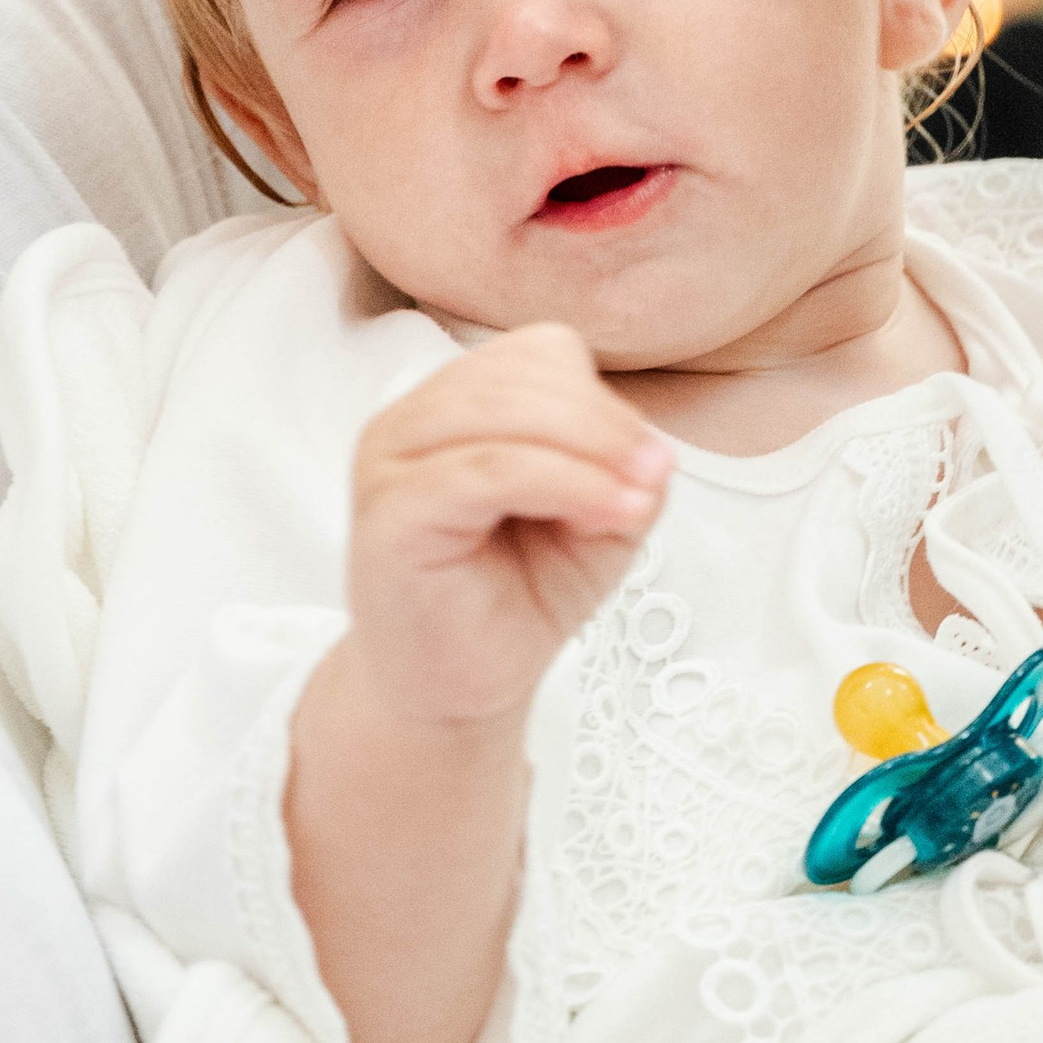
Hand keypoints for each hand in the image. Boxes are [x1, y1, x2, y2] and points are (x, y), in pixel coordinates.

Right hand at [344, 324, 673, 728]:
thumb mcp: (595, 522)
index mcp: (452, 406)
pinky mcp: (389, 513)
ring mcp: (390, 461)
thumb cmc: (516, 598)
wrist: (459, 688)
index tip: (651, 461)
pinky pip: (484, 470)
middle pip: (522, 374)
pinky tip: (606, 514)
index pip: (533, 354)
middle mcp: (410, 420)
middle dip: (603, 424)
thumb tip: (649, 452)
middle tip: (653, 479)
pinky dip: (560, 482)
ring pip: (504, 413)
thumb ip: (621, 472)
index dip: (599, 399)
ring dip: (588, 451)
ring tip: (632, 503)